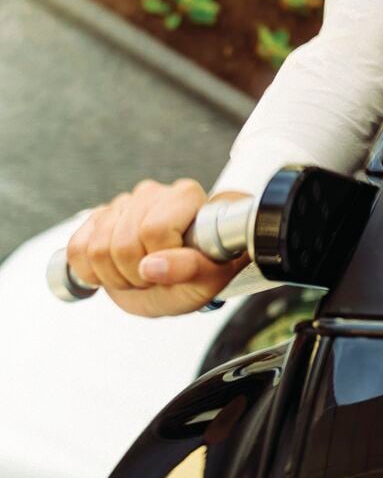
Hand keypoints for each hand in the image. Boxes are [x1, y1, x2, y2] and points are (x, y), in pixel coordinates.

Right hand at [66, 179, 250, 316]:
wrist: (176, 284)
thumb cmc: (199, 276)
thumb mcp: (210, 278)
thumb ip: (191, 268)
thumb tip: (152, 266)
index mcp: (187, 197)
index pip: (155, 230)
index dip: (160, 259)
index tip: (175, 268)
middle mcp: (153, 193)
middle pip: (123, 244)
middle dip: (137, 274)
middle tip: (157, 276)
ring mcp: (121, 204)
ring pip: (97, 249)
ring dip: (116, 276)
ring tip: (141, 273)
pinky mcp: (95, 220)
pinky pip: (76, 250)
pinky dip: (91, 272)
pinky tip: (115, 270)